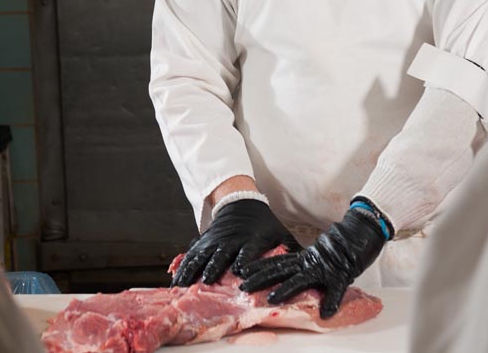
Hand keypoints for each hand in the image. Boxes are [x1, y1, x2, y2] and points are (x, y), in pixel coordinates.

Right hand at [172, 199, 299, 286]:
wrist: (240, 202)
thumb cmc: (263, 223)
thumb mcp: (280, 233)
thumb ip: (292, 250)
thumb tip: (312, 263)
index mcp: (250, 240)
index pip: (247, 250)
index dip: (244, 260)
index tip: (239, 271)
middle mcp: (230, 240)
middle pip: (220, 254)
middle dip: (214, 267)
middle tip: (207, 282)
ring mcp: (214, 241)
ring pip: (201, 256)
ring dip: (193, 271)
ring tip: (183, 286)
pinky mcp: (203, 242)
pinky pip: (191, 255)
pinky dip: (182, 267)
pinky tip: (175, 279)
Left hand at [238, 199, 390, 318]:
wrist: (360, 232)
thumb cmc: (340, 247)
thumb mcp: (318, 257)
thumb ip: (305, 266)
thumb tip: (291, 274)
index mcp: (303, 258)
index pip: (277, 262)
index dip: (259, 267)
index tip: (242, 271)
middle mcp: (309, 262)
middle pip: (280, 270)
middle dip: (261, 279)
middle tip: (243, 286)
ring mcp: (323, 268)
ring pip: (301, 279)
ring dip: (286, 290)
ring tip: (271, 299)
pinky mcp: (340, 274)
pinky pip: (336, 290)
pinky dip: (332, 301)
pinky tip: (327, 312)